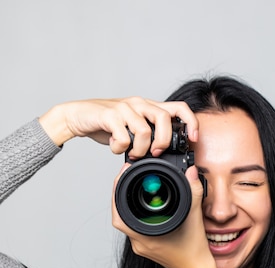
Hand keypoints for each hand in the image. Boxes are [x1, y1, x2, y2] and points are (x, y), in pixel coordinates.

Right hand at [38, 97, 198, 156]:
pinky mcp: (109, 115)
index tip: (193, 140)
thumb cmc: (107, 124)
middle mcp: (139, 104)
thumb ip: (149, 136)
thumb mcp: (132, 128)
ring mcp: (124, 108)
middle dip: (163, 142)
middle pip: (165, 118)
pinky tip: (115, 147)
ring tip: (131, 153)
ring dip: (140, 149)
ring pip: (145, 130)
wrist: (78, 116)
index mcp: (149, 107)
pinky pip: (123, 136)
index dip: (191, 123)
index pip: (179, 108)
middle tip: (154, 153)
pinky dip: (120, 148)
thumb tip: (164, 153)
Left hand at [112, 165, 223, 267]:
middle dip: (121, 194)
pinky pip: (135, 227)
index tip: (122, 176)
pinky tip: (144, 206)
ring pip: (126, 221)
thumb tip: (191, 173)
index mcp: (146, 237)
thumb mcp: (195, 218)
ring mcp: (142, 246)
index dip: (117, 192)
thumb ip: (194, 193)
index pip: (119, 214)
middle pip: (120, 216)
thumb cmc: (195, 252)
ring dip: (128, 204)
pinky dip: (137, 214)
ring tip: (134, 187)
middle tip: (127, 177)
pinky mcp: (146, 247)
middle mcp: (140, 243)